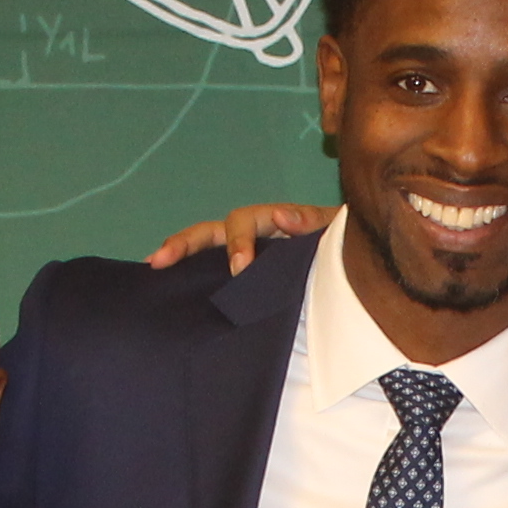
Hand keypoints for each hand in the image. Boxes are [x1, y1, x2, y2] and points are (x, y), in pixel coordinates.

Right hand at [141, 201, 329, 272]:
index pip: (243, 223)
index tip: (240, 268)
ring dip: (178, 255)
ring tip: (152, 268)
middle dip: (185, 244)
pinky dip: (191, 277)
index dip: (238, 242)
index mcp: (271, 220)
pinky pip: (214, 272)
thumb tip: (279, 216)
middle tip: (159, 261)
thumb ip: (310, 221)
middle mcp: (252, 233)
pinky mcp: (245, 276)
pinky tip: (170, 290)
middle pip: (211, 231)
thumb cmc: (342, 243)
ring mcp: (244, 253)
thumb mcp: (332, 228)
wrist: (355, 263)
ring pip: (205, 248)